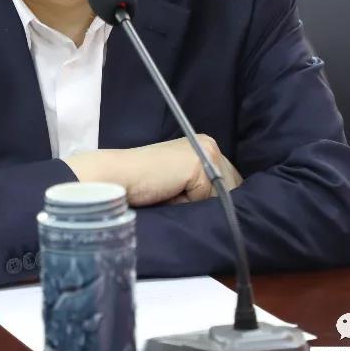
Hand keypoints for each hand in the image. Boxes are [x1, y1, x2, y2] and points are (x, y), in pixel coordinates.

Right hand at [63, 136, 239, 206]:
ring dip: (201, 204)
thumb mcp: (180, 184)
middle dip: (213, 201)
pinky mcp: (199, 163)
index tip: (199, 206)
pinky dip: (190, 204)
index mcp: (204, 145)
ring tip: (173, 196)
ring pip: (224, 194)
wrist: (116, 177)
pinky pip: (208, 198)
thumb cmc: (143, 185)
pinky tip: (170, 194)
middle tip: (179, 199)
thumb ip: (203, 187)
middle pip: (233, 186)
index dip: (220, 198)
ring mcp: (206, 151)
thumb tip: (229, 206)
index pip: (230, 180)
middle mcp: (209, 143)